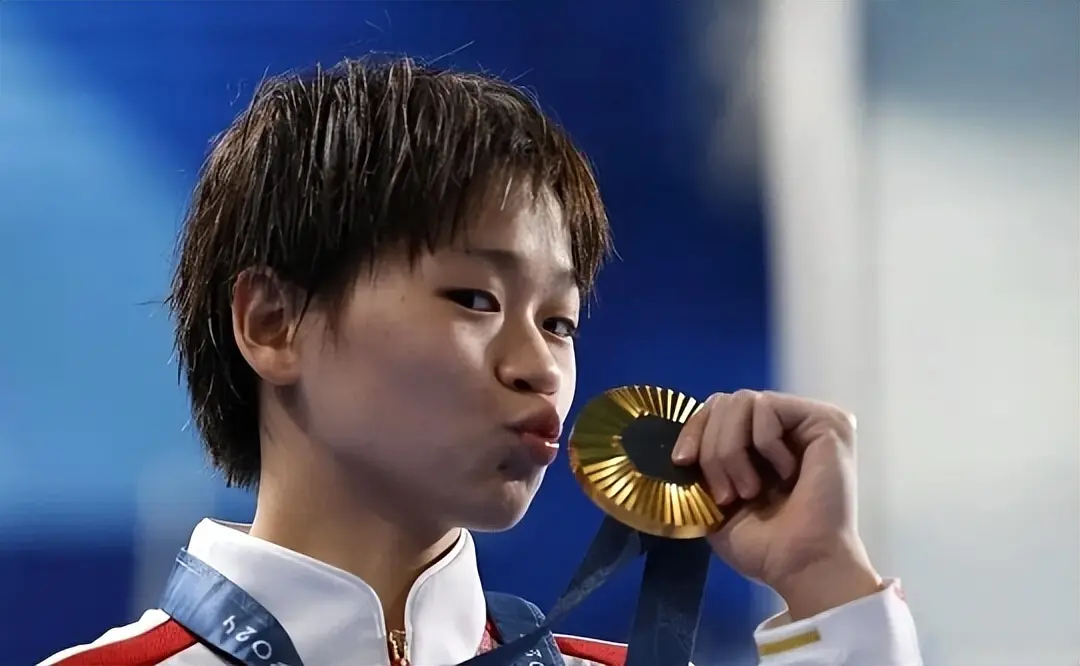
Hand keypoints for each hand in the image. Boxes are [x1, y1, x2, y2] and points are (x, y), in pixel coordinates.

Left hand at [671, 390, 881, 618]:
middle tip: (727, 494)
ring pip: (742, 401)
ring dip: (732, 450)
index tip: (682, 462)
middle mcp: (785, 425)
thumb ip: (701, 463)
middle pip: (725, 402)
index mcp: (759, 442)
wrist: (799, 565)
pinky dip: (763, 443)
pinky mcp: (827, 420)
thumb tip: (680, 443)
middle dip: (712, 447)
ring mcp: (806, 420)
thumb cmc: (762, 544)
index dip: (693, 430)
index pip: (715, 409)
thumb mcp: (713, 499)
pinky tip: (787, 474)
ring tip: (750, 490)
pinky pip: (768, 407)